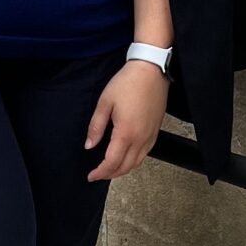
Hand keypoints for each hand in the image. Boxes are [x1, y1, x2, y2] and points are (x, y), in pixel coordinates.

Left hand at [85, 61, 169, 181]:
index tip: (91, 176)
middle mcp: (141, 138)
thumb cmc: (128, 83)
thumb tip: (89, 145)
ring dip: (123, 170)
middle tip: (98, 175)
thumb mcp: (105, 102)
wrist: (151, 70)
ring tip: (110, 169)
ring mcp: (150, 135)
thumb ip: (96, 127)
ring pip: (137, 163)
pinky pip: (145, 153)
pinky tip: (126, 157)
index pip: (112, 162)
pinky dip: (134, 161)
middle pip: (126, 167)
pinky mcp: (156, 131)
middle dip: (110, 174)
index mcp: (126, 132)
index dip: (100, 172)